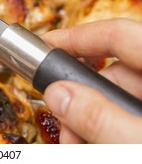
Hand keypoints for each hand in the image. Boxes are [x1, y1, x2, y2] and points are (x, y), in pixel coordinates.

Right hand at [41, 18, 141, 142]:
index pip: (117, 34)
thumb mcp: (138, 142)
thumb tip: (59, 95)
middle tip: (64, 123)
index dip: (76, 36)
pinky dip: (107, 128)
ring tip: (77, 142)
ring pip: (116, 97)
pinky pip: (126, 114)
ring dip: (89, 118)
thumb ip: (100, 118)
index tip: (45, 45)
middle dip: (79, 96)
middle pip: (112, 71)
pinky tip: (96, 143)